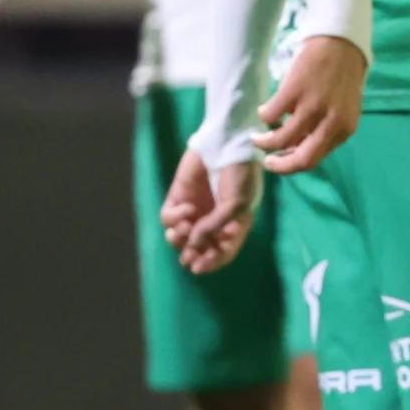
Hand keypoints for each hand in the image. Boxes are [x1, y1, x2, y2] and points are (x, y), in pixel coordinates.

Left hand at [164, 149, 261, 272]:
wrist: (226, 142)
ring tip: (187, 227)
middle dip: (191, 254)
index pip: (221, 253)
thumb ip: (215, 227)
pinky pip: (169, 217)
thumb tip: (194, 245)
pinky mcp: (178, 197)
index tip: (198, 267)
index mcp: (233, 226)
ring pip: (179, 237)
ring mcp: (195, 209)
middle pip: (198, 249)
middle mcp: (213, 221)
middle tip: (188, 255)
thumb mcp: (236, 205)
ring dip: (180, 238)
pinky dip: (174, 217)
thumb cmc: (240, 175)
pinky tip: (186, 208)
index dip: (210, 263)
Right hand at [255, 34, 367, 175]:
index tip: (281, 160)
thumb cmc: (340, 77)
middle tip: (266, 162)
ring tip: (256, 137)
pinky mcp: (293, 91)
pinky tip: (263, 110)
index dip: (293, 163)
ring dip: (263, 142)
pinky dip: (263, 115)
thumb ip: (324, 130)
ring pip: (280, 139)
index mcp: (344, 129)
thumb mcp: (341, 109)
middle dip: (279, 165)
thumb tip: (295, 148)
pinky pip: (270, 114)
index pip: (315, 159)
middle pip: (301, 159)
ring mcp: (312, 107)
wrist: (341, 42)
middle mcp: (331, 122)